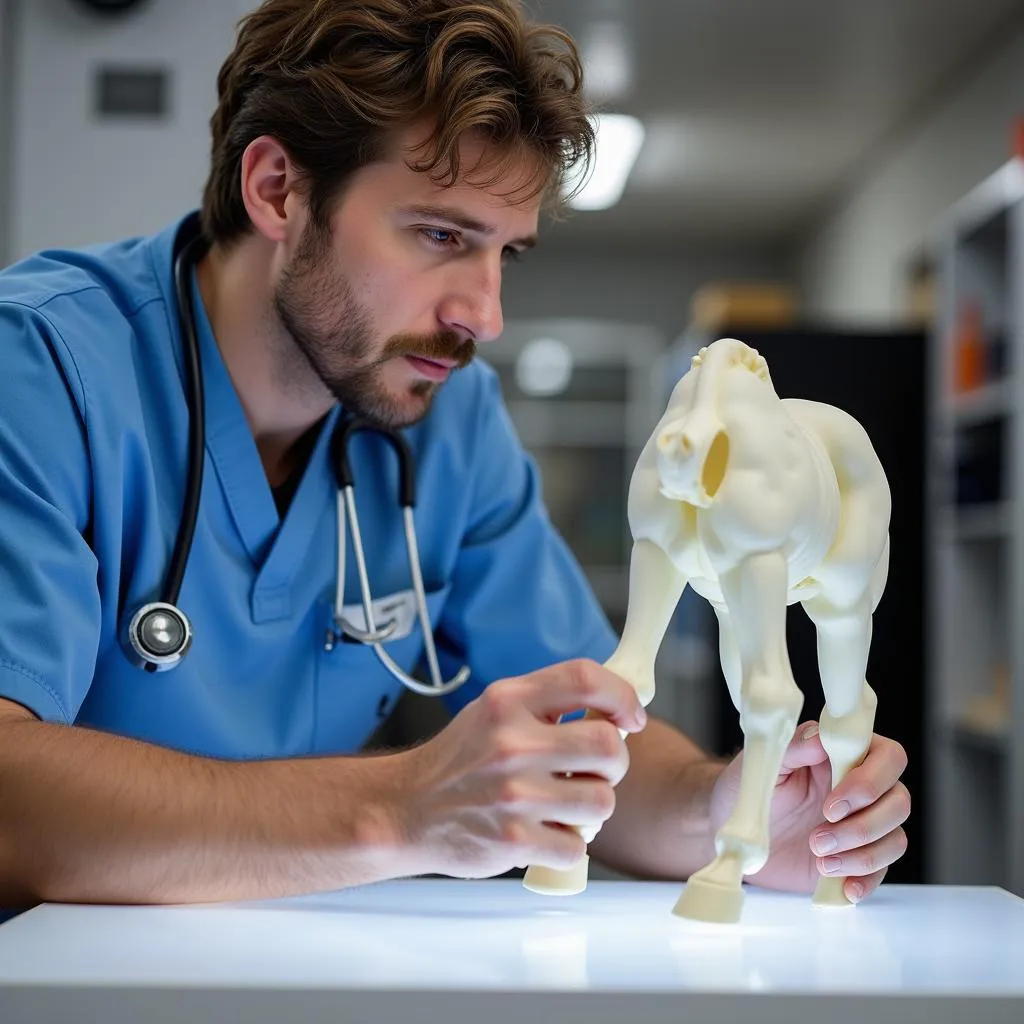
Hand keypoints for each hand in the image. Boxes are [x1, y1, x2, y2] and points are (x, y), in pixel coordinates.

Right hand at [391, 659, 646, 878]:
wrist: (405, 809)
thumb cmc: (460, 760)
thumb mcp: (494, 710)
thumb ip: (548, 702)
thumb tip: (617, 706)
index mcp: (508, 700)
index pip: (586, 679)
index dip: (622, 695)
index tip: (631, 716)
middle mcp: (512, 743)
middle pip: (608, 745)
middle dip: (613, 761)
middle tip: (594, 768)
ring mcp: (513, 794)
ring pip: (602, 800)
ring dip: (592, 805)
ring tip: (563, 801)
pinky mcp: (513, 840)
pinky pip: (577, 845)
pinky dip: (567, 842)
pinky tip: (543, 830)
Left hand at [709, 721, 909, 901]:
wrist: (734, 829)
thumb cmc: (751, 787)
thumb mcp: (766, 764)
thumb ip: (794, 748)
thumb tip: (819, 737)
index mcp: (846, 756)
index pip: (888, 757)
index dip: (869, 781)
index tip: (831, 804)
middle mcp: (863, 788)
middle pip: (899, 801)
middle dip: (861, 825)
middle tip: (817, 836)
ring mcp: (864, 824)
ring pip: (894, 838)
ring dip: (860, 854)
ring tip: (818, 859)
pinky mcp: (858, 857)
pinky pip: (881, 871)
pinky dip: (866, 880)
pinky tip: (843, 885)